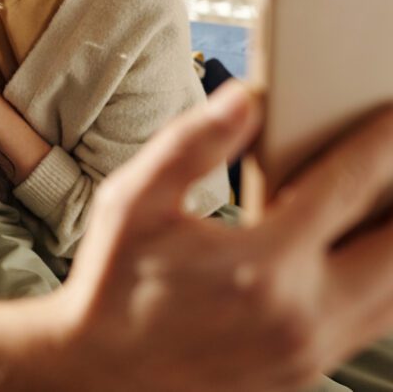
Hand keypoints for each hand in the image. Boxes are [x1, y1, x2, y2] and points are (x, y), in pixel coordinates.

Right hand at [62, 81, 392, 390]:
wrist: (101, 375)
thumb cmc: (112, 286)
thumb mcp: (131, 203)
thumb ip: (189, 146)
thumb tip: (243, 100)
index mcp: (260, 264)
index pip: (348, 187)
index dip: (382, 142)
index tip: (390, 115)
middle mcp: (299, 313)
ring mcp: (308, 351)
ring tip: (387, 203)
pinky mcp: (305, 372)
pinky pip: (374, 325)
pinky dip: (383, 283)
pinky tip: (365, 255)